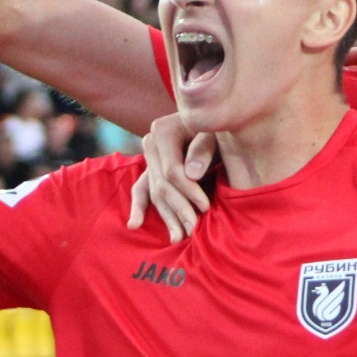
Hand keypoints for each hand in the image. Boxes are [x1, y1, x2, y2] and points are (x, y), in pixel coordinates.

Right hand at [125, 115, 215, 243]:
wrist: (217, 118)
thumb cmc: (220, 126)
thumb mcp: (216, 132)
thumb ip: (203, 149)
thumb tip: (191, 174)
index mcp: (163, 131)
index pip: (172, 170)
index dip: (188, 190)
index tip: (205, 207)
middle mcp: (151, 144)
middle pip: (162, 184)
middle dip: (179, 208)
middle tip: (193, 230)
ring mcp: (149, 157)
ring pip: (154, 191)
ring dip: (166, 215)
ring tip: (178, 237)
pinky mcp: (151, 168)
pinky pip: (141, 189)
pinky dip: (140, 207)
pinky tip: (135, 225)